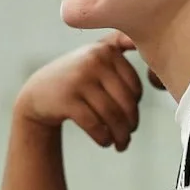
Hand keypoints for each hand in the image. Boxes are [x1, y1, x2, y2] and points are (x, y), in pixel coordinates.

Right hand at [14, 34, 143, 149]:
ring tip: (121, 145)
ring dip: (120, 136)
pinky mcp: (66, 100)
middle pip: (125, 102)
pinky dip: (103, 138)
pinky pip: (95, 125)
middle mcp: (93, 60)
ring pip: (112, 115)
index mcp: (106, 50)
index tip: (129, 117)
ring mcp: (78, 79)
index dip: (135, 106)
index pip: (135, 86)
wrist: (37, 93)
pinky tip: (104, 142)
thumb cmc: (77, 79)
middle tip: (128, 136)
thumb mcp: (95, 55)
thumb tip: (152, 49)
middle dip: (130, 125)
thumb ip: (120, 44)